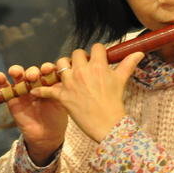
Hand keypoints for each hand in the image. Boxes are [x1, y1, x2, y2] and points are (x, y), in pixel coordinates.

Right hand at [0, 62, 67, 163]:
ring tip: (15, 73)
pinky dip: (1, 80)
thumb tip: (58, 76)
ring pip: (18, 76)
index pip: (47, 71)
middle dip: (32, 72)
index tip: (48, 70)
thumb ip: (57, 90)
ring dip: (16, 71)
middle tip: (33, 77)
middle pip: (32, 72)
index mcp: (49, 83)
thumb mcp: (61, 102)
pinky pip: (5, 88)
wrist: (46, 136)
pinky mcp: (12, 99)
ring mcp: (23, 91)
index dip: (47, 68)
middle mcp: (36, 84)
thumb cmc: (56, 119)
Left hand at [30, 45, 144, 141]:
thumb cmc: (115, 102)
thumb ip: (128, 64)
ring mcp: (70, 83)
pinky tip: (34, 90)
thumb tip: (139, 52)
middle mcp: (82, 72)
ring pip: (59, 64)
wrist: (107, 124)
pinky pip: (46, 90)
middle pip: (75, 54)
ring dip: (63, 68)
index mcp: (98, 66)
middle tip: (82, 67)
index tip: (97, 58)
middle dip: (79, 58)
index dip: (96, 52)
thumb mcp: (121, 81)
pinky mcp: (62, 96)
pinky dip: (40, 90)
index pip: (95, 48)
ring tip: (67, 74)